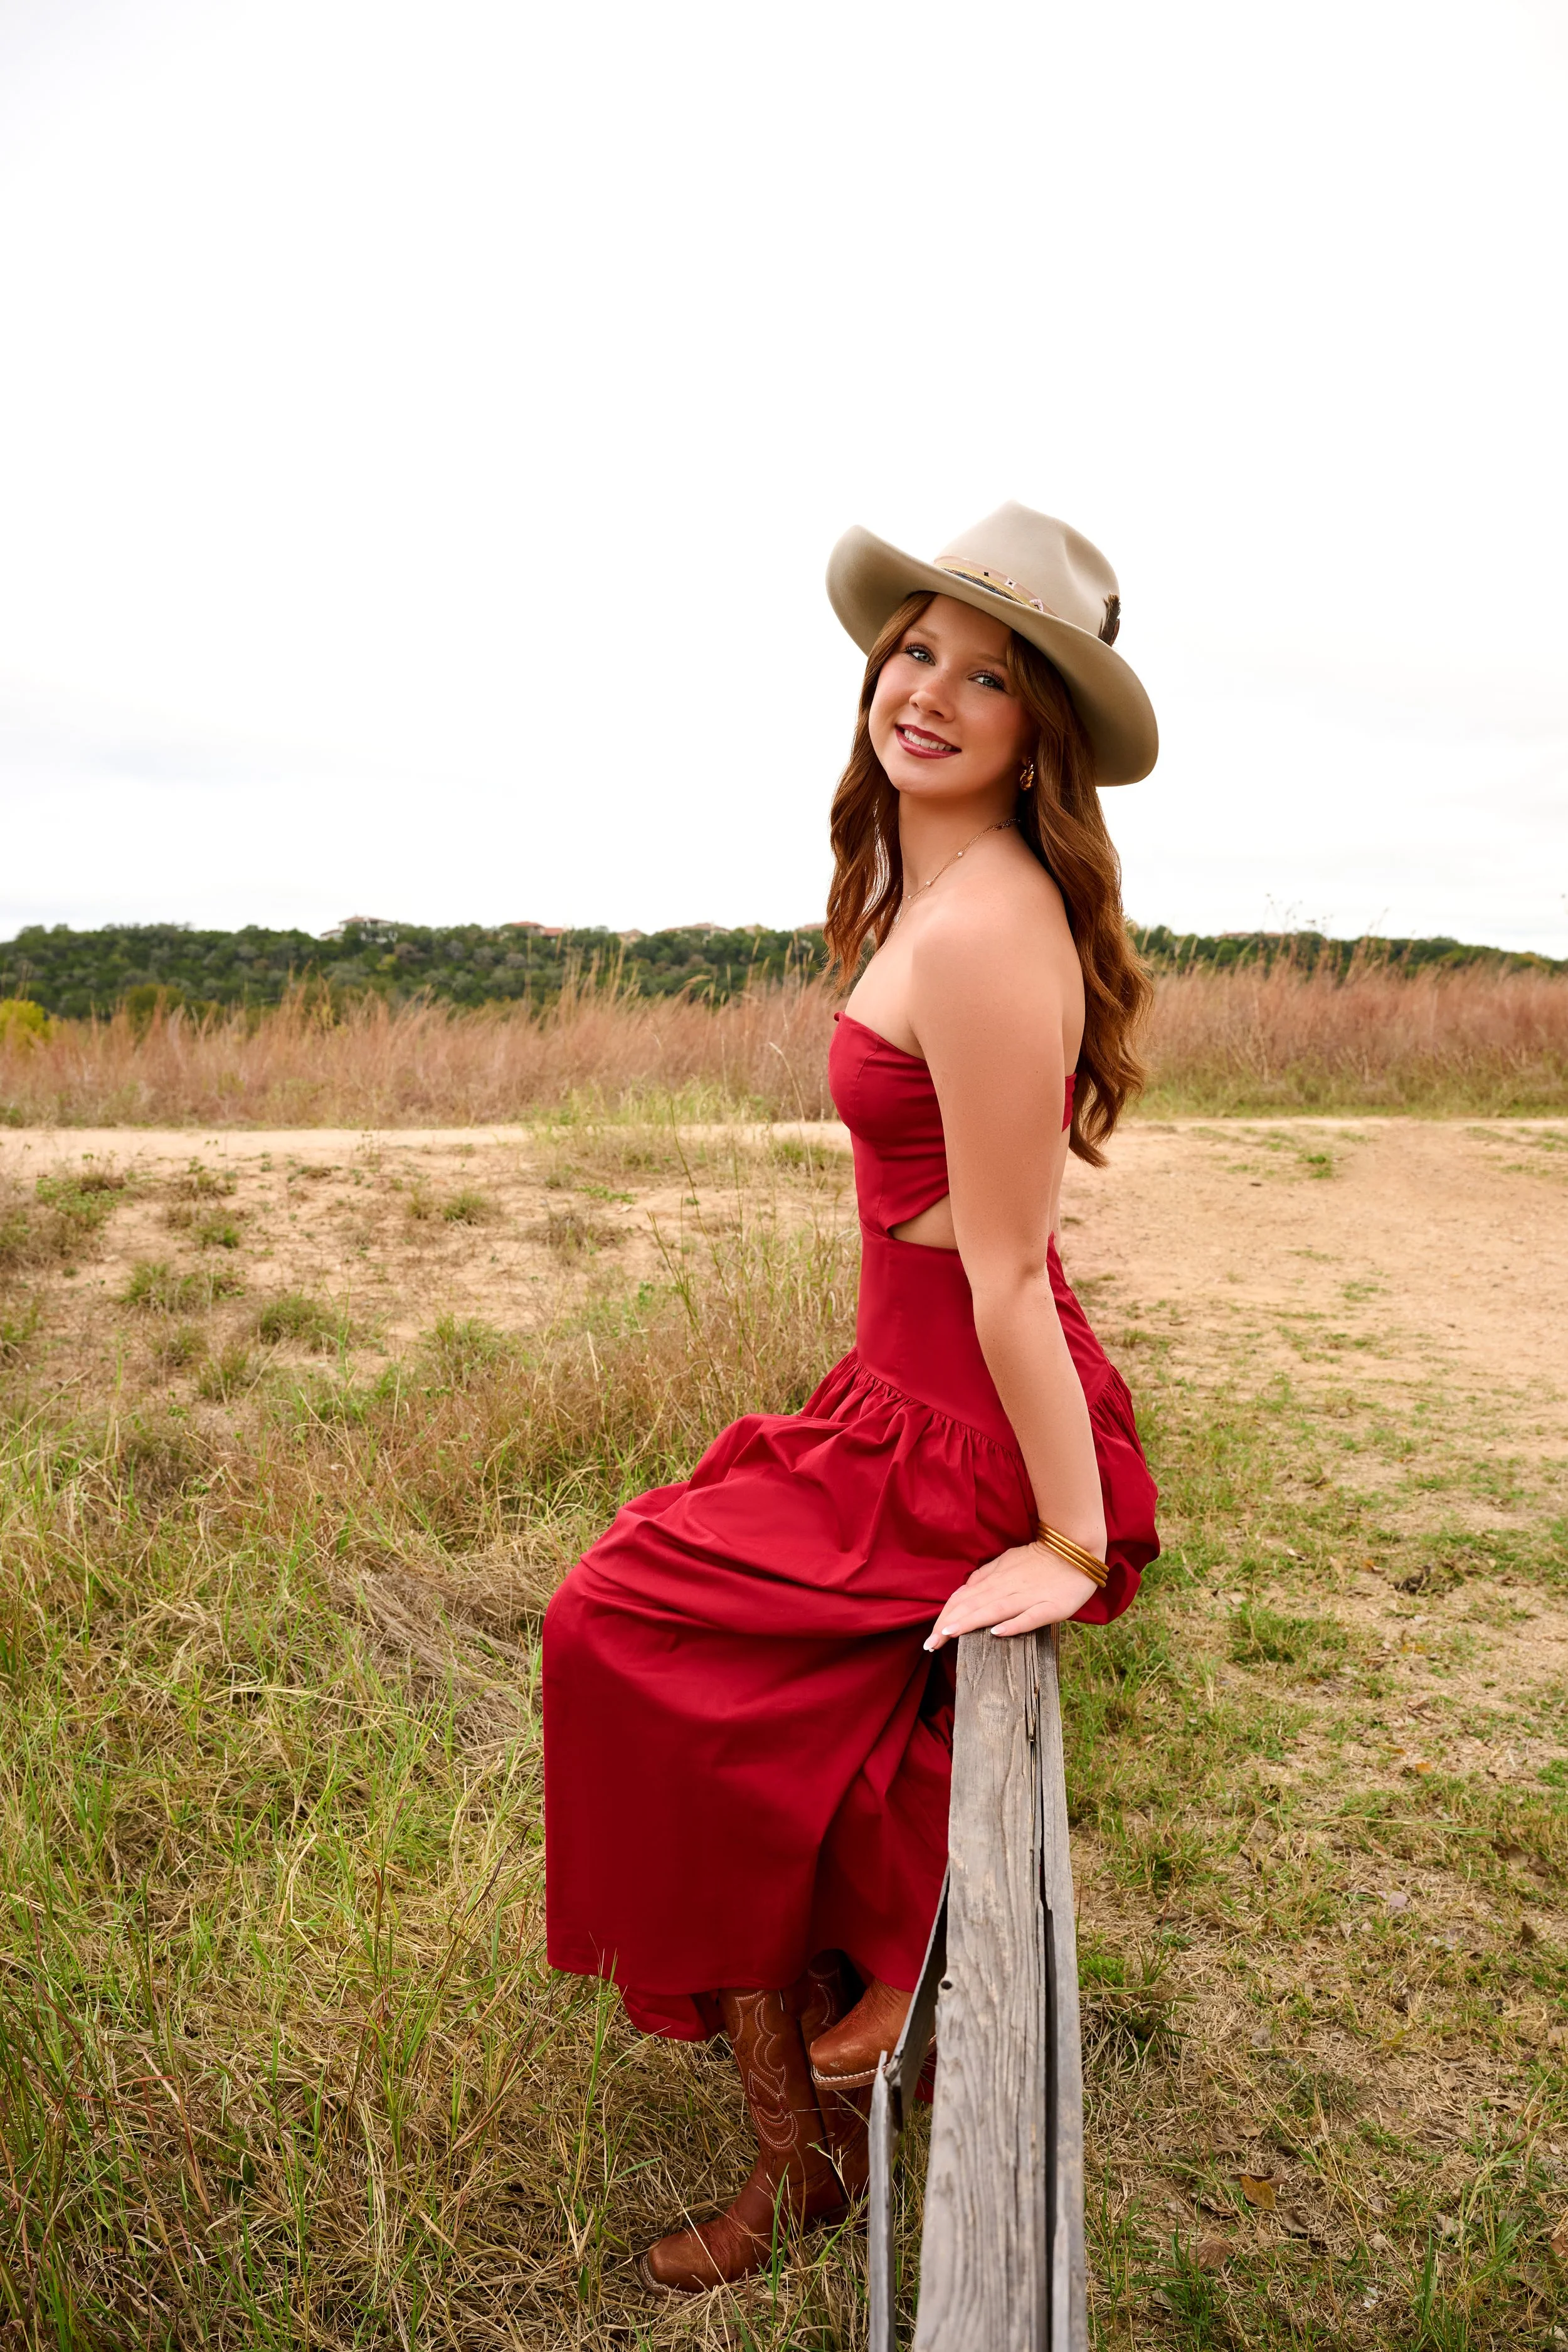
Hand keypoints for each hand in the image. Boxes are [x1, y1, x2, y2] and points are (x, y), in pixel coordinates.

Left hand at [922, 1542, 1098, 1650]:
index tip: (931, 1636)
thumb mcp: (1007, 1561)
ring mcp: (1029, 1597)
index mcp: (996, 1578)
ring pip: (994, 1609)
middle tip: (930, 1644)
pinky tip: (998, 1633)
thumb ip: (986, 1576)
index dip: (946, 1615)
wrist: (1077, 1548)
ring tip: (950, 1634)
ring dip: (971, 1622)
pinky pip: (1030, 1616)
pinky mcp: (1051, 1607)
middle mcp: (1008, 1587)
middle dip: (949, 1624)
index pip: (964, 1598)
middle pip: (973, 1605)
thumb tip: (965, 1590)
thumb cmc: (1040, 1559)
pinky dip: (1014, 1624)